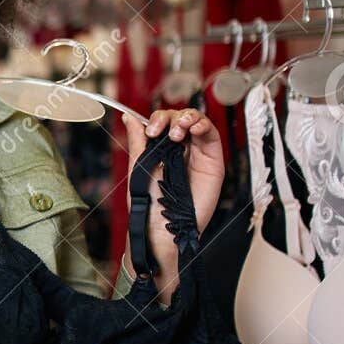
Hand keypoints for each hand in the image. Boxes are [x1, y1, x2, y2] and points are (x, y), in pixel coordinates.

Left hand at [121, 107, 223, 289]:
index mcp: (161, 150)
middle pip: (181, 118)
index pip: (163, 122)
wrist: (161, 228)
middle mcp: (180, 149)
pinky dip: (204, 125)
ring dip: (189, 118)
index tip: (151, 131)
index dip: (158, 120)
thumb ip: (138, 141)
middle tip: (162, 132)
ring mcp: (197, 154)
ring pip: (198, 122)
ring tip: (179, 130)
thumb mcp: (139, 167)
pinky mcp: (213, 161)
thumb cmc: (149, 203)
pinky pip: (212, 136)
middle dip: (172, 118)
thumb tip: (130, 116)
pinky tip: (194, 128)